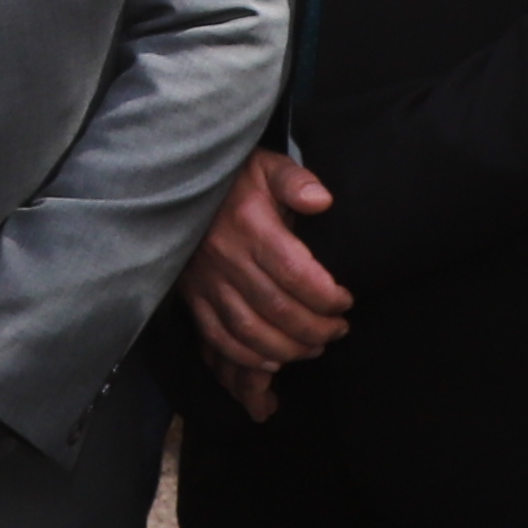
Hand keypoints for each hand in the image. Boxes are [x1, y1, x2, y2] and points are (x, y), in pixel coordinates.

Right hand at [179, 151, 349, 403]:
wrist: (181, 186)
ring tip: (316, 347)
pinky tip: (274, 361)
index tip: (346, 301)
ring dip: (288, 348)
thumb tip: (322, 201)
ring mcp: (206, 281)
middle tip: (339, 330)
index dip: (325, 296)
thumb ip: (297, 180)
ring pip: (249, 330)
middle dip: (316, 328)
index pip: (294, 273)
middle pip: (276, 308)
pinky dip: (247, 356)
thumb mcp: (268, 166)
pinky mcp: (193, 296)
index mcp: (250, 224)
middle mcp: (226, 257)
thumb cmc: (236, 180)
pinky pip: (217, 336)